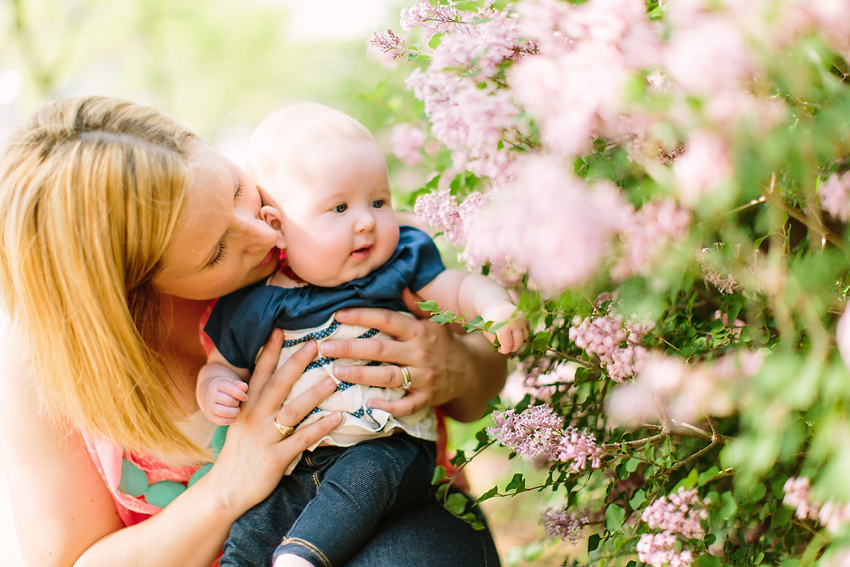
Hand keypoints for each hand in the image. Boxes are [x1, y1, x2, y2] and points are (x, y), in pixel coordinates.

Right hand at [199, 376, 247, 424]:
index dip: (240, 394)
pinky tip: (233, 416)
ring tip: (236, 409)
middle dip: (237, 403)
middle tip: (238, 403)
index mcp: (217, 384)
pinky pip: (221, 421)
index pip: (230, 389)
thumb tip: (245, 386)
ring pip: (224, 412)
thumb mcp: (231, 383)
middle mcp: (210, 395)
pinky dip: (230, 420)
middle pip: (228, 401)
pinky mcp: (209, 415)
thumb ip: (239, 385)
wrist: (210, 394)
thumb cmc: (225, 388)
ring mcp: (208, 406)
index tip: (245, 397)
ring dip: (235, 412)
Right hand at [204, 330, 341, 517]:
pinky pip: (302, 439)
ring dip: (314, 393)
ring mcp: (264, 438)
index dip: (269, 352)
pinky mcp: (275, 457)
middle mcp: (254, 419)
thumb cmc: (239, 456)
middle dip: (296, 362)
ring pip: (292, 410)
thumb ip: (256, 406)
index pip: (258, 375)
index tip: (279, 330)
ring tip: (333, 379)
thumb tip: (276, 385)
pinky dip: (320, 427)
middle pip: (277, 385)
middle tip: (315, 344)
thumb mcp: (241, 425)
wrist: (225, 490)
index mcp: (246, 409)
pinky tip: (337, 417)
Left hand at [321, 289, 505, 419]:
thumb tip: (401, 285)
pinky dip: (388, 406)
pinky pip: (406, 404)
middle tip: (325, 347)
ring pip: (388, 376)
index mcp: (419, 330)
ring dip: (360, 375)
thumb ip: (416, 305)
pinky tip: (368, 404)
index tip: (338, 315)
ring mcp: (423, 376)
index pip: (387, 320)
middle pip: (381, 349)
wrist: (471, 370)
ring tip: (336, 371)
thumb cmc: (445, 342)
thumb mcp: (434, 320)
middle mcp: (420, 352)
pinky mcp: (426, 397)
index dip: (362, 316)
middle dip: (351, 348)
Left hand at [492, 318, 529, 354]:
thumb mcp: (489, 332)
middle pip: (518, 343)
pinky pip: (527, 333)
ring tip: (510, 339)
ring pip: (524, 339)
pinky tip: (514, 333)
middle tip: (506, 347)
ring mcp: (522, 321)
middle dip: (512, 348)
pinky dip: (522, 336)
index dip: (504, 350)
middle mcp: (514, 323)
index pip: (507, 345)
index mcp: (503, 326)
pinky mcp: (526, 320)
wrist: (497, 306)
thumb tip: (507, 349)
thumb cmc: (491, 322)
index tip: (500, 349)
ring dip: (517, 342)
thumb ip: (497, 342)